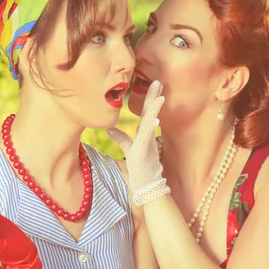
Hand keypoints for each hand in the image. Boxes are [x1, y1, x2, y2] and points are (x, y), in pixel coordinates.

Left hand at [107, 80, 169, 205]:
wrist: (147, 186)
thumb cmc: (139, 169)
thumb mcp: (129, 150)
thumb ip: (120, 137)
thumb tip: (109, 126)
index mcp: (144, 133)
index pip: (146, 112)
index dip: (149, 98)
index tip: (153, 84)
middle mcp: (148, 136)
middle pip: (151, 113)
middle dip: (154, 97)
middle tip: (158, 81)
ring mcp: (148, 143)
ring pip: (152, 123)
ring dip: (155, 110)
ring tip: (159, 97)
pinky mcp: (145, 152)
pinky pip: (148, 138)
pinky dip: (151, 128)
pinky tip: (154, 119)